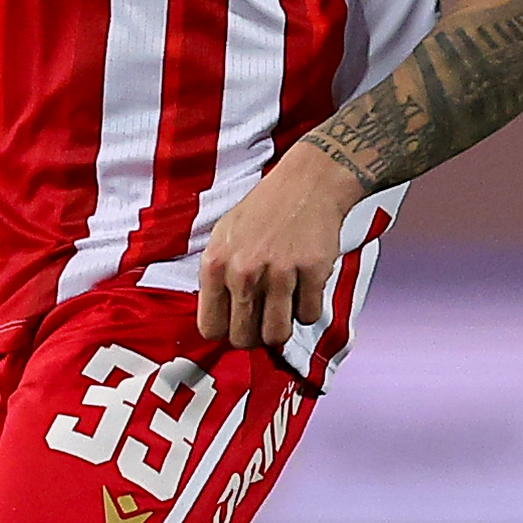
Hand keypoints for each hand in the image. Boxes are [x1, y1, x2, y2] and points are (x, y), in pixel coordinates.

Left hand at [193, 141, 364, 347]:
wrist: (306, 184)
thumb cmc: (264, 211)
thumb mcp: (223, 237)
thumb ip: (216, 278)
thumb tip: (217, 319)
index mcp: (215, 264)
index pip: (210, 328)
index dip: (225, 331)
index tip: (236, 325)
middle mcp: (243, 271)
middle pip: (243, 338)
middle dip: (254, 336)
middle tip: (262, 321)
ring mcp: (279, 273)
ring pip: (276, 335)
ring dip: (281, 329)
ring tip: (283, 309)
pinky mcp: (312, 273)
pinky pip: (308, 316)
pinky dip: (308, 309)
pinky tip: (303, 289)